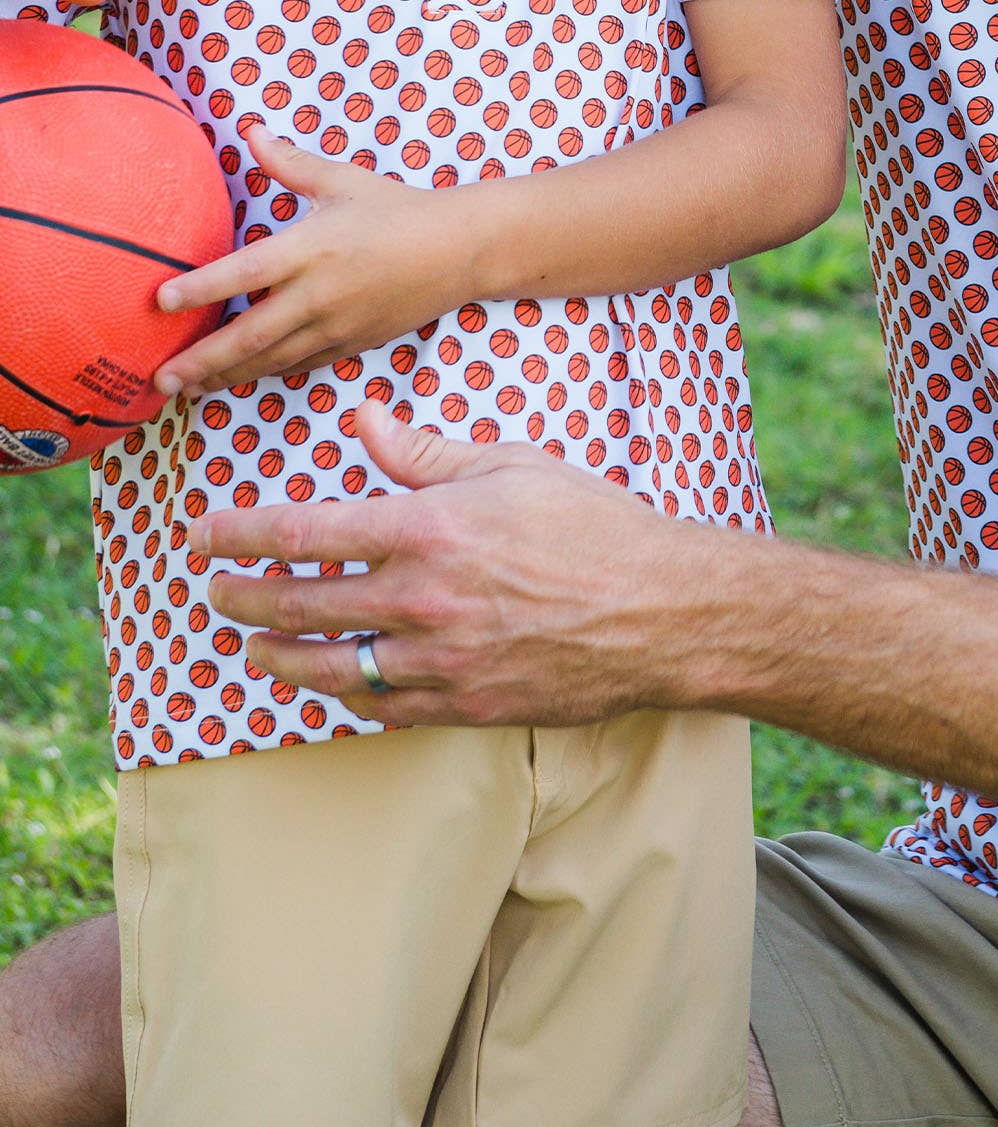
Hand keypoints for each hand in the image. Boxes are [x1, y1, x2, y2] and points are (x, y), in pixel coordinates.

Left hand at [155, 123, 471, 394]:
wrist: (460, 250)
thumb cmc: (398, 208)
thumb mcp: (343, 180)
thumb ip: (290, 163)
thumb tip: (251, 131)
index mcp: (312, 247)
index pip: (245, 273)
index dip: (201, 288)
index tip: (160, 301)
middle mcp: (320, 293)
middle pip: (250, 334)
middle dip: (203, 359)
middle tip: (161, 377)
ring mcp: (337, 325)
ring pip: (272, 360)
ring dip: (228, 376)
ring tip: (189, 387)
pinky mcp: (353, 344)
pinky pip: (302, 365)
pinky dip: (269, 374)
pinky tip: (242, 378)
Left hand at [195, 397, 726, 724]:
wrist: (662, 612)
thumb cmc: (595, 526)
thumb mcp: (511, 466)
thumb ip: (424, 452)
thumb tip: (362, 419)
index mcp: (431, 528)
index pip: (305, 533)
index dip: (242, 534)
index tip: (205, 534)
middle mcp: (423, 600)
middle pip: (300, 605)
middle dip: (243, 597)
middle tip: (214, 590)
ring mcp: (441, 661)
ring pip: (330, 667)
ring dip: (278, 656)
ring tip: (252, 646)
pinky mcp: (463, 706)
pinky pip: (382, 707)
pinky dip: (346, 694)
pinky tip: (332, 682)